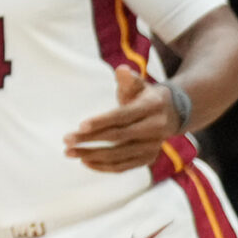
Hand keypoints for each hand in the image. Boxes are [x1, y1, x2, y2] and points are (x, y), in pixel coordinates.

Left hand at [65, 67, 181, 172]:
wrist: (171, 114)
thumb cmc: (144, 96)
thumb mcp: (139, 84)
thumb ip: (128, 78)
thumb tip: (121, 70)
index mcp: (151, 107)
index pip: (123, 116)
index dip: (102, 122)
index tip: (80, 126)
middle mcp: (155, 129)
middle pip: (118, 137)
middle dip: (90, 140)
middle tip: (66, 140)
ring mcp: (152, 146)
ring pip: (119, 155)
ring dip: (92, 156)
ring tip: (70, 152)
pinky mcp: (148, 158)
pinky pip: (124, 166)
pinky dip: (104, 167)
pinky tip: (86, 162)